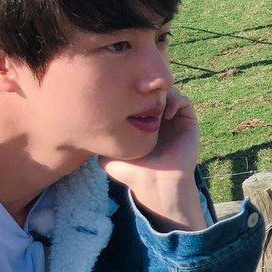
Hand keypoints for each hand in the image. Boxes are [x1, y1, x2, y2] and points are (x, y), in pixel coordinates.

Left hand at [101, 89, 207, 230]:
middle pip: (152, 90)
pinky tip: (165, 114)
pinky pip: (184, 101)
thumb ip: (98, 139)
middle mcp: (157, 117)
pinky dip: (175, 100)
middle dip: (146, 88)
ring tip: (153, 106)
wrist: (156, 183)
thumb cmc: (132, 171)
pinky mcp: (187, 121)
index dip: (129, 90)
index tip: (121, 94)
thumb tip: (85, 122)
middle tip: (138, 94)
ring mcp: (172, 118)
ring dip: (161, 92)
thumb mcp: (106, 155)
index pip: (135, 96)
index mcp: (139, 121)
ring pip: (168, 91)